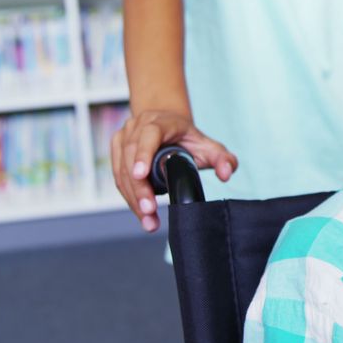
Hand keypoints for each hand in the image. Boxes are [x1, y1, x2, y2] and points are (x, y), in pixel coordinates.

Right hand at [111, 110, 237, 231]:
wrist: (167, 125)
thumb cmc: (187, 138)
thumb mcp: (209, 146)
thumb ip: (223, 158)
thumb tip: (226, 173)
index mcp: (160, 122)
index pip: (149, 135)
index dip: (143, 154)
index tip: (141, 174)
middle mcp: (137, 127)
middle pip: (131, 158)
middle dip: (139, 188)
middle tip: (149, 211)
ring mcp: (124, 137)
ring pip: (122, 170)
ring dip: (133, 197)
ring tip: (148, 220)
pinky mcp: (116, 150)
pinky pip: (118, 176)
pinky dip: (129, 196)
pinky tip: (142, 213)